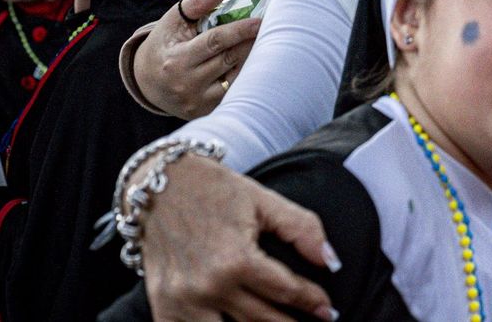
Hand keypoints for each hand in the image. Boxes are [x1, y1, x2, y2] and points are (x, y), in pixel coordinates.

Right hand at [132, 153, 336, 321]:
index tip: (329, 311)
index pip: (286, 292)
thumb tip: (331, 261)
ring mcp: (183, 301)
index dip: (312, 301)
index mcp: (236, 260)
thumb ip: (302, 229)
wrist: (160, 184)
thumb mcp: (264, 201)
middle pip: (262, 320)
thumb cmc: (215, 190)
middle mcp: (209, 286)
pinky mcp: (163, 305)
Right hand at [133, 0, 261, 119]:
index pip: (214, 42)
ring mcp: (197, 101)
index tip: (260, 20)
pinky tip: (256, 64)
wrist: (148, 82)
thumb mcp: (174, 20)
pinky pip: (234, 93)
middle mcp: (186, 84)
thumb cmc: (166, 44)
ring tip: (268, 44)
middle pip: (229, 60)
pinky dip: (246, 77)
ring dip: (253, 61)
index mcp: (176, 60)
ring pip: (236, 79)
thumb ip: (198, 1)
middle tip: (273, 29)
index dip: (239, 30)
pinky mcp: (206, 112)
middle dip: (251, 43)